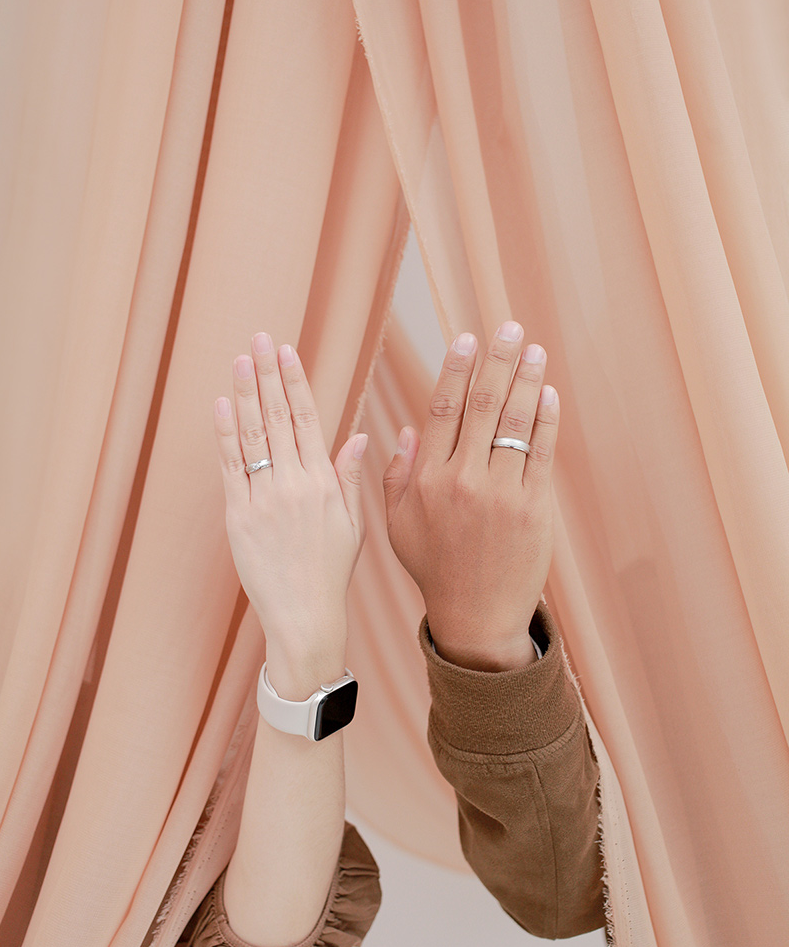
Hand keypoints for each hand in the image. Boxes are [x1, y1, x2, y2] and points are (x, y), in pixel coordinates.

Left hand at [213, 333, 366, 694]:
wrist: (305, 616)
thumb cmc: (331, 573)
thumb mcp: (354, 525)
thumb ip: (352, 477)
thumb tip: (359, 436)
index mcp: (325, 484)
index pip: (308, 420)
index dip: (296, 382)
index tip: (287, 352)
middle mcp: (296, 485)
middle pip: (279, 418)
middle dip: (268, 375)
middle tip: (259, 339)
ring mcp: (265, 500)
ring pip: (254, 436)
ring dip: (246, 394)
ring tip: (239, 361)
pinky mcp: (240, 517)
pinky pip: (231, 468)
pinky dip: (225, 435)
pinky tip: (223, 405)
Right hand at [382, 322, 559, 671]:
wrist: (477, 617)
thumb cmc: (435, 569)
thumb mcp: (399, 525)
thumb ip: (397, 475)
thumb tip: (409, 429)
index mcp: (427, 480)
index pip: (443, 411)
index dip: (456, 370)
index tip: (467, 340)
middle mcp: (462, 481)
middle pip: (482, 406)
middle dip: (497, 361)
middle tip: (510, 328)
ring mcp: (501, 494)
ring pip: (514, 423)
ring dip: (526, 381)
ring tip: (534, 350)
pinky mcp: (534, 508)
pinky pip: (540, 454)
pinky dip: (545, 421)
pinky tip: (548, 394)